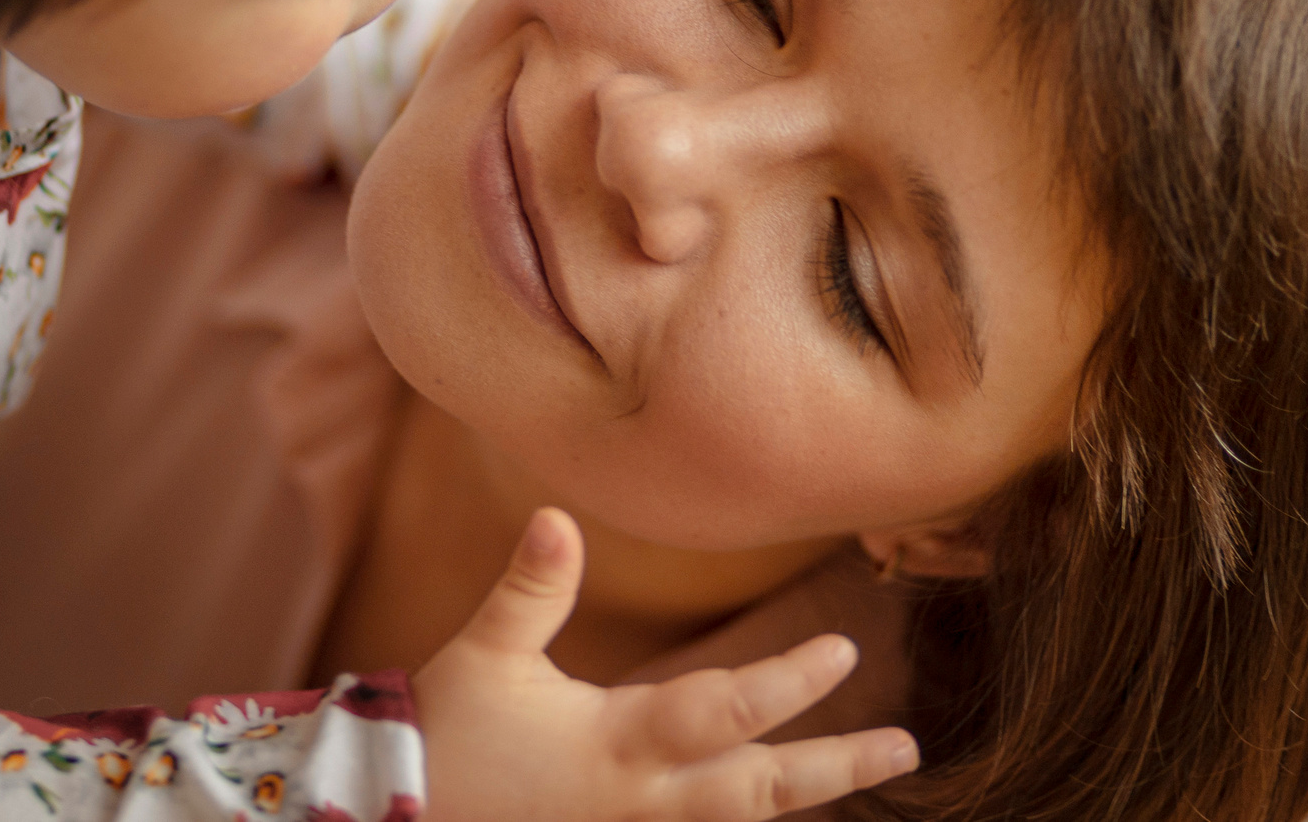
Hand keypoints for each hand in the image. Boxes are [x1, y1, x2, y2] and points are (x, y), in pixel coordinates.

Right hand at [414, 508, 917, 820]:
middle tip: (907, 745)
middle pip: (759, 791)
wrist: (400, 816)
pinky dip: (747, 817)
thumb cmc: (448, 732)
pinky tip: (778, 800)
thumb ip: (531, 589)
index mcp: (619, 742)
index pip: (724, 712)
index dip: (789, 683)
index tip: (845, 653)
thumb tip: (555, 515)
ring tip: (867, 766)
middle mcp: (643, 798)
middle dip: (836, 767)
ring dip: (805, 795)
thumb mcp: (489, 655)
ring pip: (741, 820)